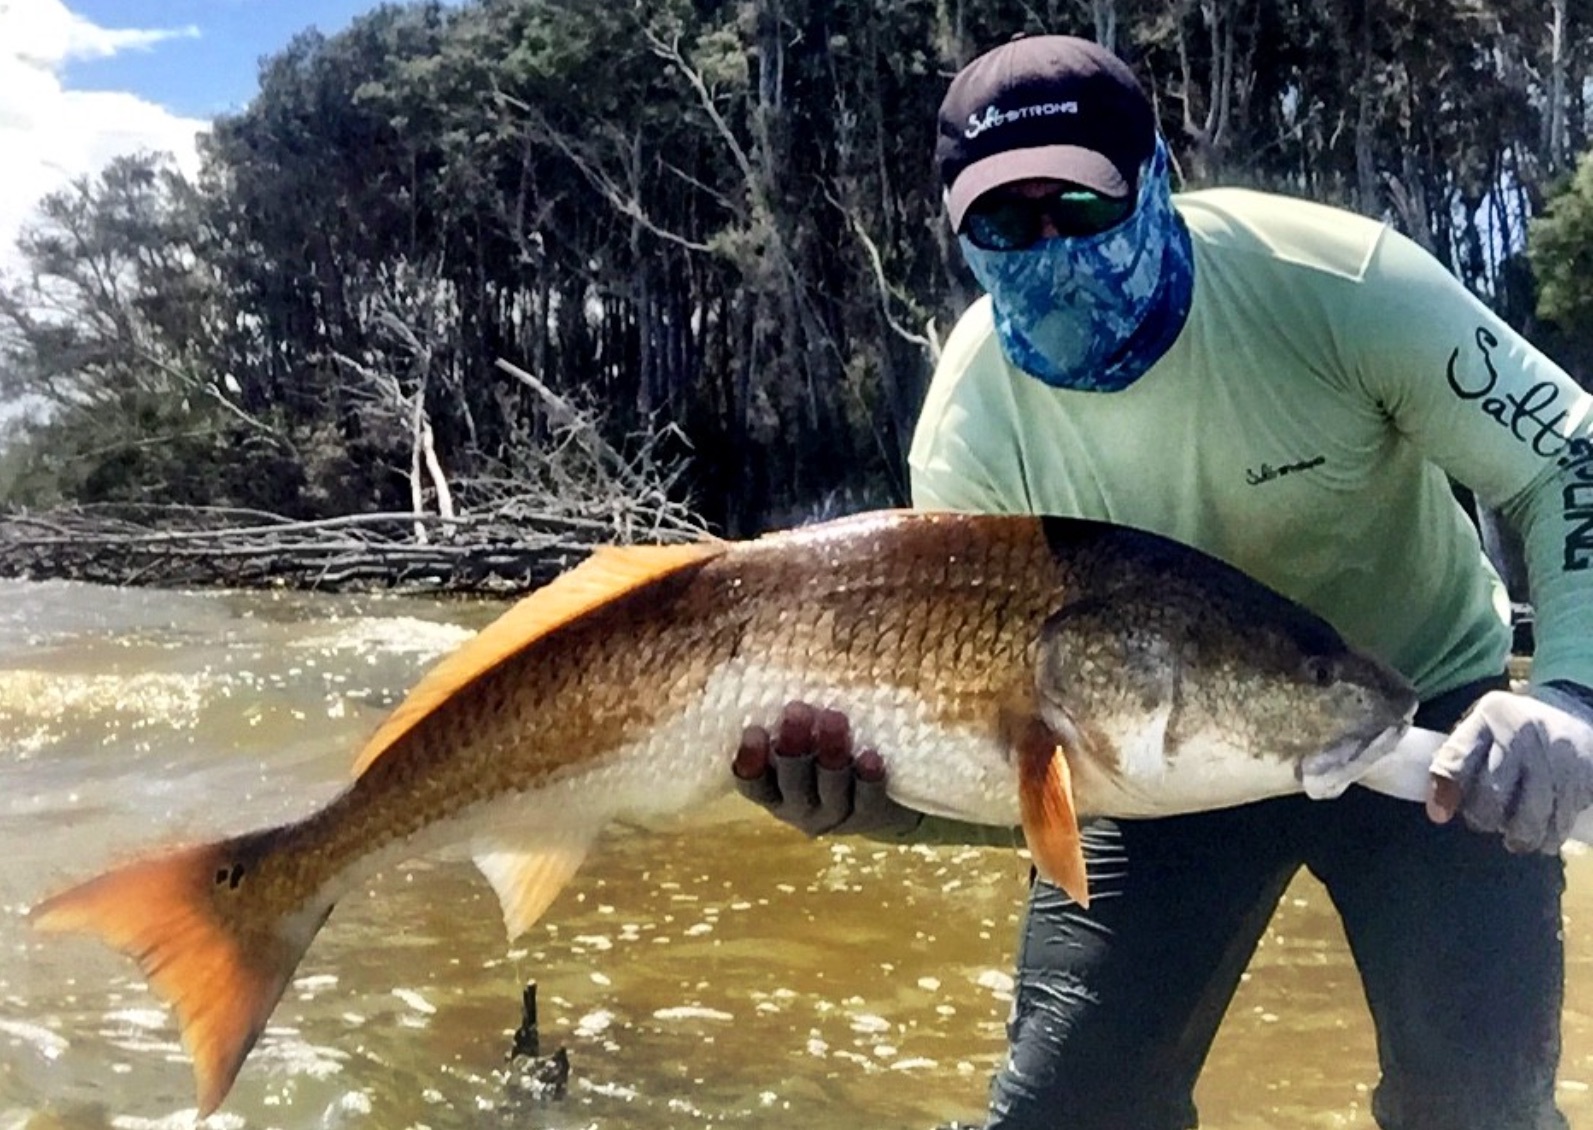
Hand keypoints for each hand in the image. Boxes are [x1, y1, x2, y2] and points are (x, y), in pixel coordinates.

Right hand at [731, 701, 922, 837]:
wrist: (883, 804)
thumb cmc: (827, 757)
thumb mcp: (803, 744)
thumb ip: (789, 721)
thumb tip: (780, 658)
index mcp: (775, 791)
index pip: (752, 783)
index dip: (750, 761)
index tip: (753, 730)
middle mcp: (800, 807)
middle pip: (791, 782)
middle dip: (794, 747)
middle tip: (797, 710)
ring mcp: (835, 815)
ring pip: (829, 788)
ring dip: (829, 753)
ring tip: (834, 718)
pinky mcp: (870, 816)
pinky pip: (867, 799)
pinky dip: (867, 779)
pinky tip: (870, 756)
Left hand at [1427, 685, 1592, 852]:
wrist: (1575, 713)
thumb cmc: (1514, 727)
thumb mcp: (1480, 729)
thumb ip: (1455, 761)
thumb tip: (1438, 812)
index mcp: (1490, 717)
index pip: (1459, 757)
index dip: (1446, 790)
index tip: (1440, 814)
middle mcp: (1524, 735)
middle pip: (1493, 796)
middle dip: (1484, 818)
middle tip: (1488, 819)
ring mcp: (1557, 758)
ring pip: (1529, 818)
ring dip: (1518, 836)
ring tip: (1515, 835)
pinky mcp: (1584, 779)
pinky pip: (1560, 823)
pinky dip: (1548, 837)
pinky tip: (1543, 834)